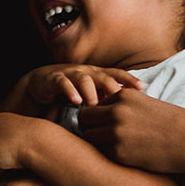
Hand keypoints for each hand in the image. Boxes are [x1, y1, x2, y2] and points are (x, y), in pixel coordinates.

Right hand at [25, 64, 141, 107]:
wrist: (42, 84)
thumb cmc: (72, 91)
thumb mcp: (91, 95)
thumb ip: (107, 101)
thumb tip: (128, 113)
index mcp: (98, 75)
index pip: (117, 75)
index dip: (129, 80)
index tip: (143, 88)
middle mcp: (86, 72)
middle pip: (104, 77)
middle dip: (114, 88)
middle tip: (122, 102)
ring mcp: (70, 74)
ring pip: (85, 80)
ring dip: (91, 93)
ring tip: (95, 106)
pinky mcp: (55, 79)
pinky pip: (63, 83)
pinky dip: (70, 91)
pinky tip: (76, 101)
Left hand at [79, 88, 184, 173]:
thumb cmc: (173, 123)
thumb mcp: (146, 104)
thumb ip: (124, 106)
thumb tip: (101, 113)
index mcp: (123, 96)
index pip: (94, 104)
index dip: (97, 116)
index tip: (106, 125)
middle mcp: (116, 112)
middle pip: (84, 119)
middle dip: (90, 127)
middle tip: (103, 137)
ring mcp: (116, 133)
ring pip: (89, 136)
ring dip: (97, 142)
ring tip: (114, 147)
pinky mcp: (120, 153)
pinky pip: (102, 153)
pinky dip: (109, 154)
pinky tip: (124, 155)